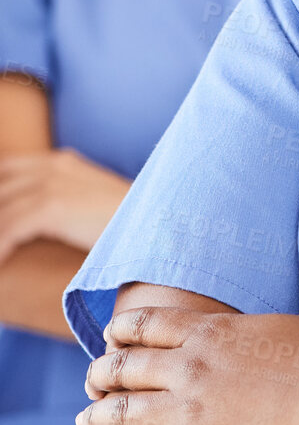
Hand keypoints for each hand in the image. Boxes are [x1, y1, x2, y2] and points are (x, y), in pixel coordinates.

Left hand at [0, 149, 129, 265]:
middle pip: (1, 188)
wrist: (156, 222)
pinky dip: (1, 248)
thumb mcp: (93, 199)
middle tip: (0, 241)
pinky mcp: (53, 207)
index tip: (1, 212)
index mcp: (61, 162)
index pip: (7, 168)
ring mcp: (53, 185)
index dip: (0, 188)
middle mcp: (53, 167)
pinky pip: (9, 229)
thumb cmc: (130, 220)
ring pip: (2, 210)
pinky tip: (2, 261)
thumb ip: (67, 198)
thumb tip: (45, 219)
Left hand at [78, 309, 298, 424]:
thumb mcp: (284, 328)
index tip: (111, 340)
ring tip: (83, 422)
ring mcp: (188, 415)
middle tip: (91, 384)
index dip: (122, 333)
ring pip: (122, 415)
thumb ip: (251, 332)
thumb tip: (249, 334)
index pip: (146, 326)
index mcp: (211, 333)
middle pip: (124, 367)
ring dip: (97, 418)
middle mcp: (189, 369)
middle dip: (101, 375)